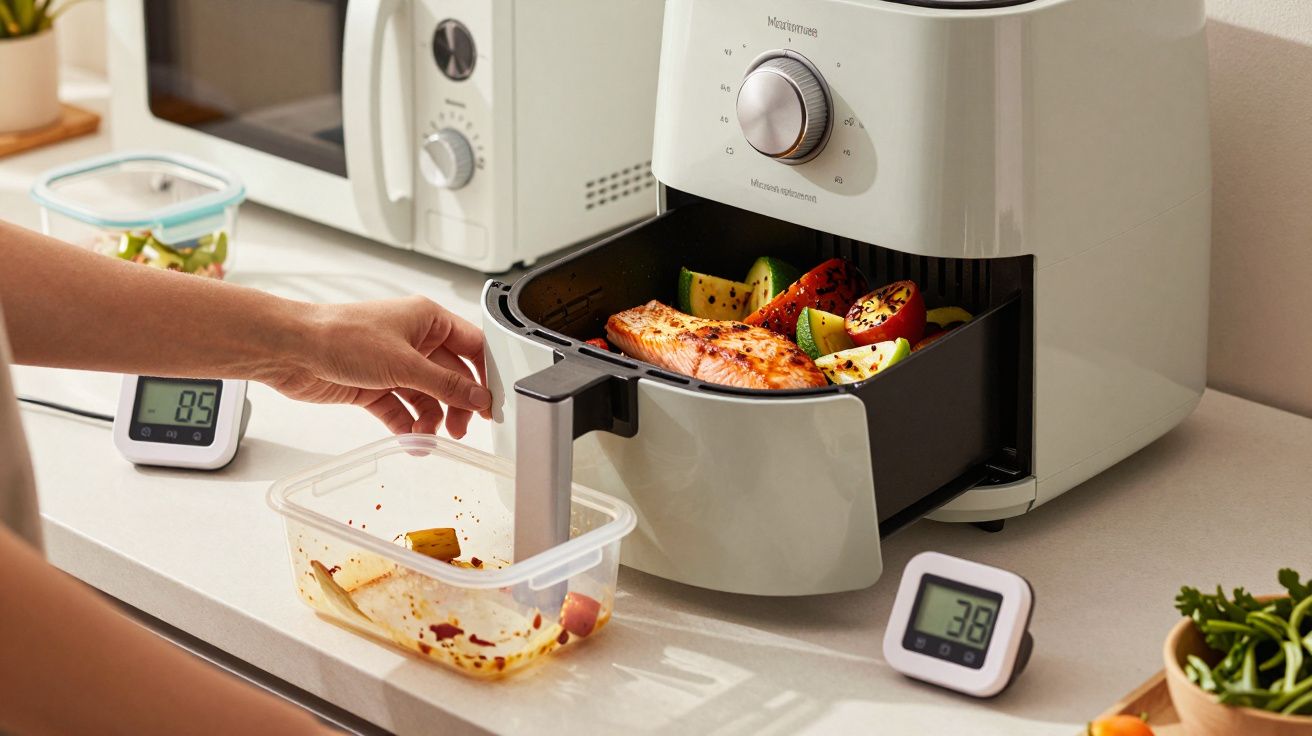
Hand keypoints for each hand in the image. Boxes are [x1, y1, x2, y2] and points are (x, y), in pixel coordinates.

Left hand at [260, 296, 491, 438]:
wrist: (292, 350)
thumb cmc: (342, 336)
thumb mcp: (405, 364)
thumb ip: (446, 385)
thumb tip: (478, 397)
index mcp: (427, 320)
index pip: (472, 347)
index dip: (485, 375)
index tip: (492, 403)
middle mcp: (412, 340)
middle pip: (450, 377)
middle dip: (457, 404)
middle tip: (461, 428)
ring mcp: (392, 364)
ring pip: (426, 396)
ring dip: (431, 418)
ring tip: (428, 436)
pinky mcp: (373, 386)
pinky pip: (400, 410)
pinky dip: (407, 425)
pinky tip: (411, 439)